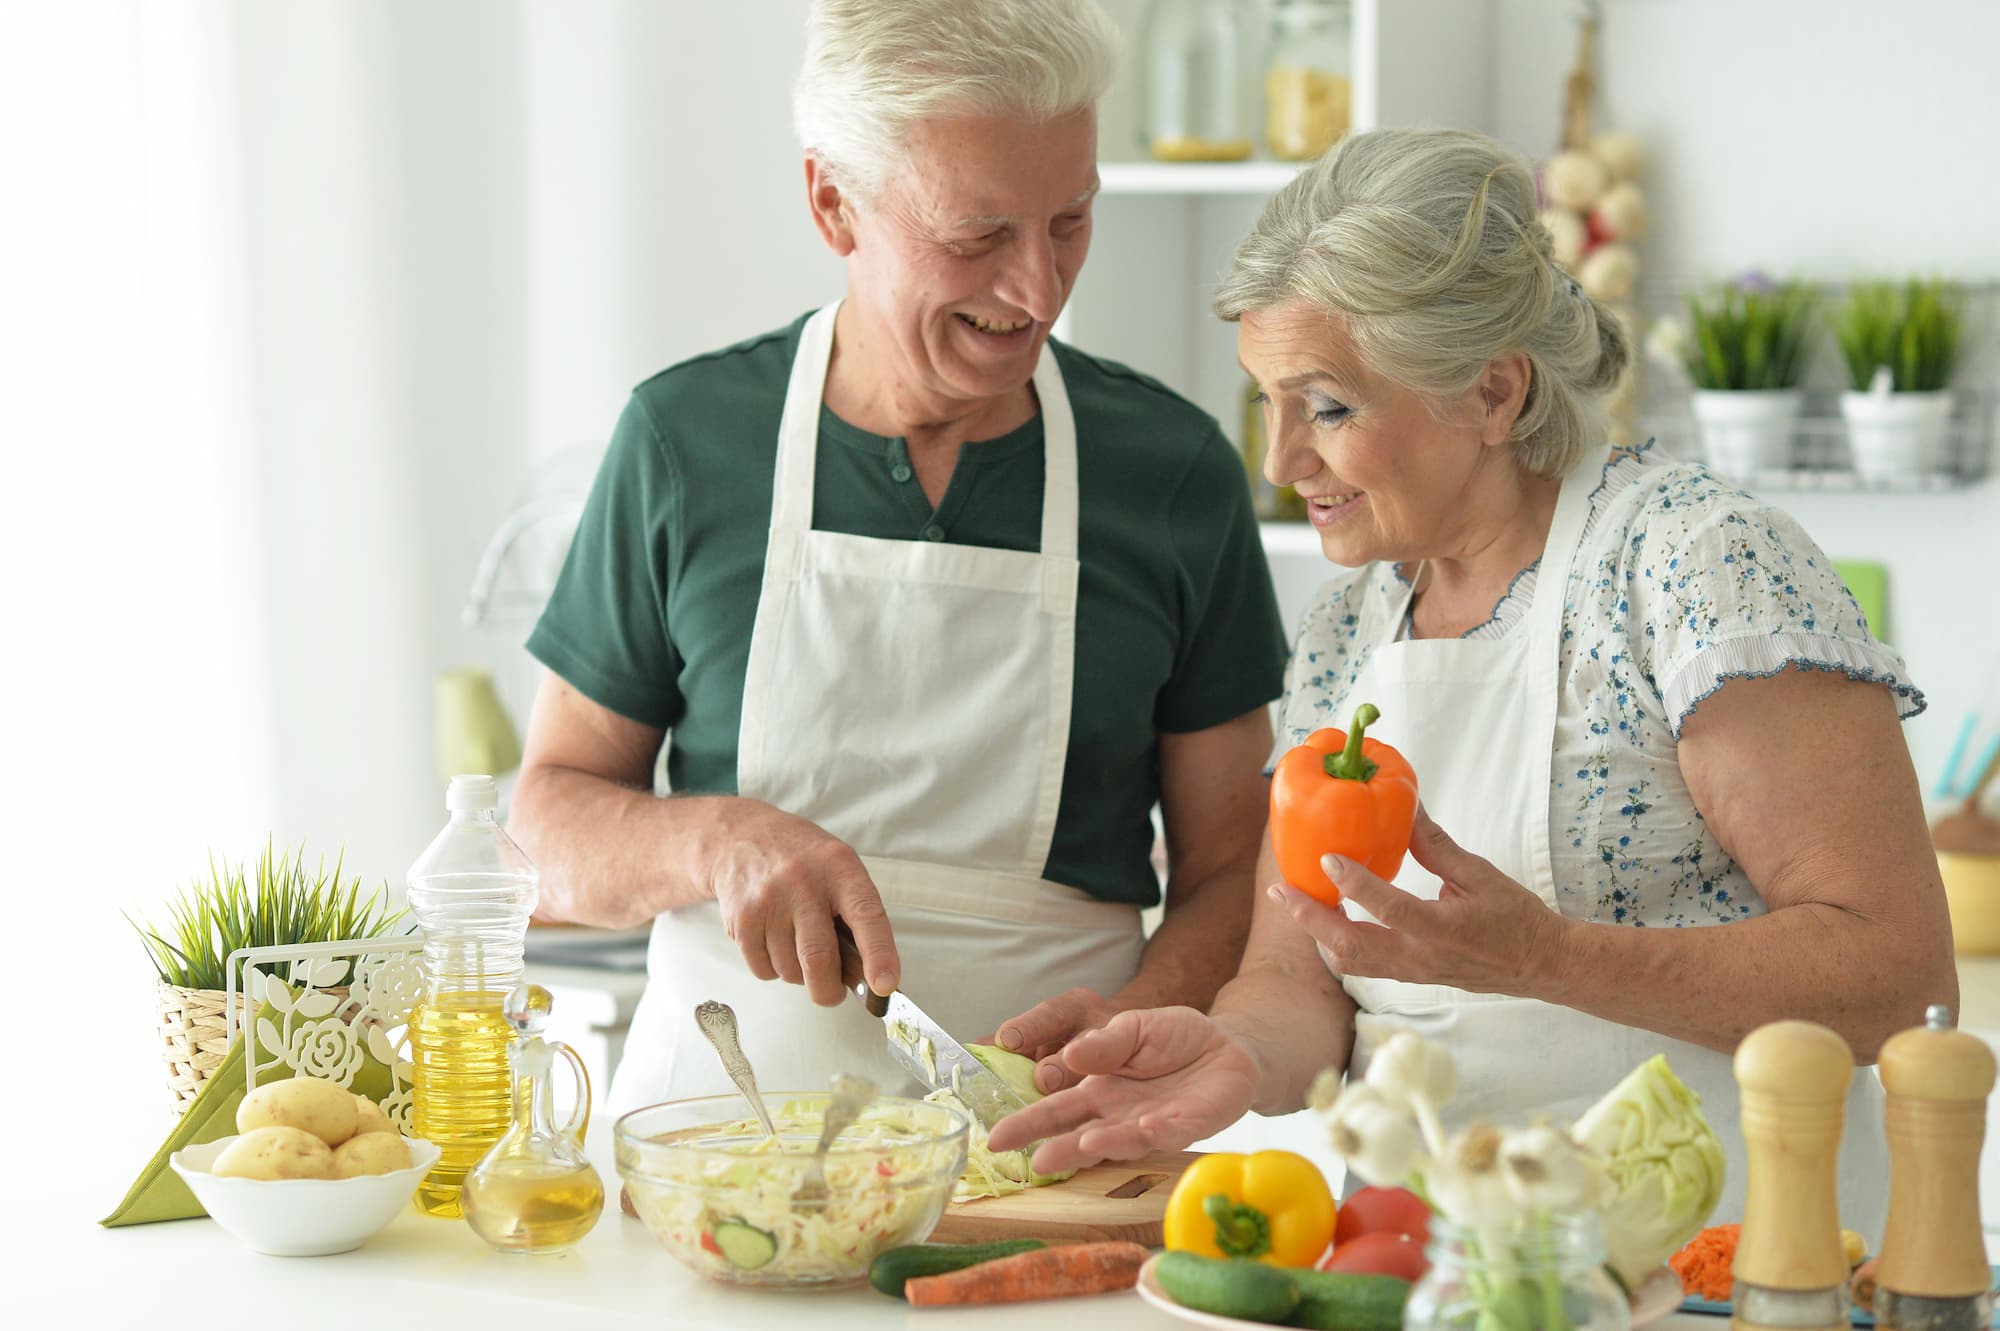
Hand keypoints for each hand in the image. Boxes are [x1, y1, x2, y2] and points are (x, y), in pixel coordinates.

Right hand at [701, 799, 899, 1004]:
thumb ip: (855, 915)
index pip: (866, 916)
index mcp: (840, 869)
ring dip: (799, 975)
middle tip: (832, 993)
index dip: (879, 954)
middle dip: (829, 990)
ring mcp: (768, 901)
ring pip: (790, 970)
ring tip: (798, 947)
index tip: (884, 985)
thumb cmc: (802, 860)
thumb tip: (868, 975)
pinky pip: (763, 970)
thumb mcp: (838, 868)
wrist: (741, 838)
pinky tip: (775, 943)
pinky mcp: (742, 920)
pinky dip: (774, 970)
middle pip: (818, 958)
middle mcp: (803, 883)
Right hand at [982, 1007, 1260, 1174]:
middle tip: (1031, 1162)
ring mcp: (1150, 1124)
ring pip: (1119, 1141)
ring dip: (1100, 1146)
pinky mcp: (1187, 1126)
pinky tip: (1139, 1131)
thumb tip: (1072, 1055)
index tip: (995, 1138)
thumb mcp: (1133, 1025)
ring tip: (1079, 1146)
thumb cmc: (1173, 1037)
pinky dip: (1152, 1134)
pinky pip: (1167, 1133)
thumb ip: (1104, 1042)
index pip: (1054, 1109)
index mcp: (1096, 1090)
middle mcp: (1117, 1115)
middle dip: (1055, 1148)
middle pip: (1078, 1135)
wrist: (1226, 1045)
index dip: (1025, 1124)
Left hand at [1269, 807, 1568, 995]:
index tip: (1328, 857)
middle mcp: (1421, 957)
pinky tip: (1327, 920)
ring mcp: (1413, 972)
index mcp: (1443, 929)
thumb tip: (1407, 807)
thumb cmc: (1515, 917)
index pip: (1390, 908)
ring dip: (1318, 933)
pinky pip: (1363, 966)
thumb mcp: (1480, 874)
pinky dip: (1337, 944)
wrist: (1539, 965)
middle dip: (1310, 918)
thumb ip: (1438, 847)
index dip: (1355, 883)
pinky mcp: (1410, 977)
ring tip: (1296, 903)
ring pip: (1350, 961)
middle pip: (1351, 946)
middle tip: (1281, 890)